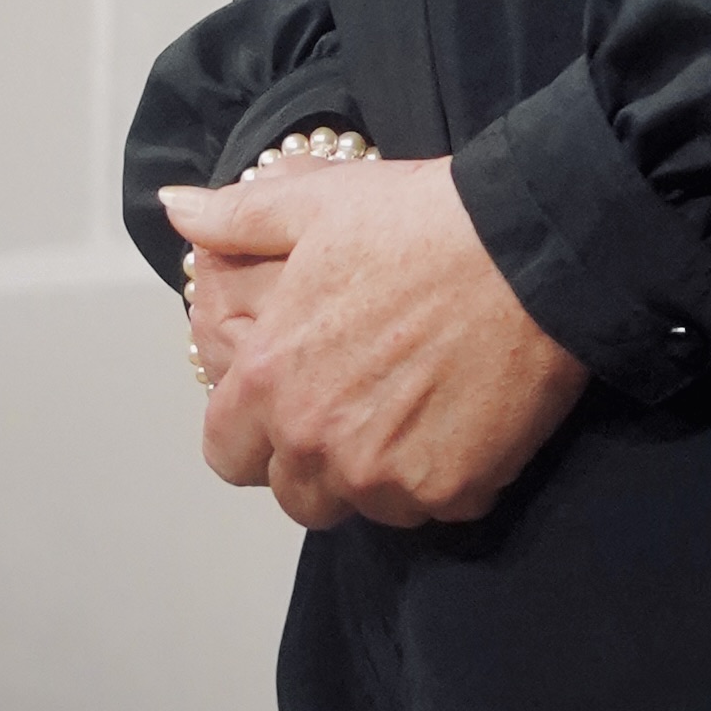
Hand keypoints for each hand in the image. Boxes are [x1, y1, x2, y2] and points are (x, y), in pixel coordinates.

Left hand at [161, 157, 588, 531]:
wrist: (534, 247)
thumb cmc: (422, 219)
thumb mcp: (317, 203)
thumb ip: (236, 219)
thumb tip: (176, 208)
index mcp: (271, 378)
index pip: (225, 453)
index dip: (253, 433)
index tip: (290, 406)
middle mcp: (316, 441)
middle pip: (294, 495)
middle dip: (318, 461)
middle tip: (366, 405)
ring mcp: (384, 476)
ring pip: (363, 507)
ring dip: (381, 474)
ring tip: (420, 407)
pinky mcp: (450, 491)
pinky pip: (433, 506)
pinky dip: (446, 476)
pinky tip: (468, 417)